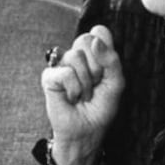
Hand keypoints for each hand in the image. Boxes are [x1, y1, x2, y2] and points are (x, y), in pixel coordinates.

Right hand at [40, 25, 123, 164]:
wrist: (86, 132)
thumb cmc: (101, 108)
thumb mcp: (116, 83)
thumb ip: (111, 59)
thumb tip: (95, 37)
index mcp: (94, 53)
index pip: (99, 33)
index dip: (105, 50)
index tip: (106, 72)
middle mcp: (76, 56)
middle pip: (85, 39)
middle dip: (96, 67)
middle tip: (95, 84)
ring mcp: (61, 65)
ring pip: (75, 56)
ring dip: (86, 82)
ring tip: (84, 95)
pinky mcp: (49, 77)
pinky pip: (64, 72)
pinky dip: (73, 89)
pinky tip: (72, 98)